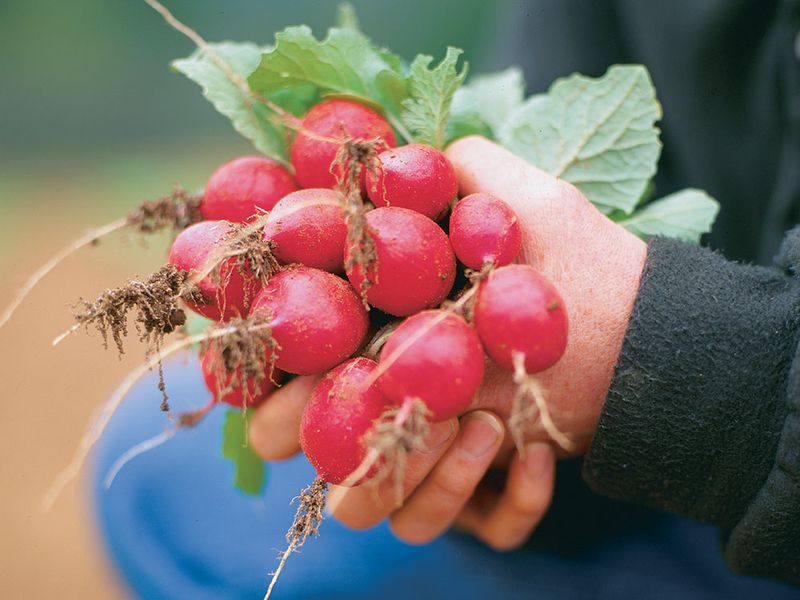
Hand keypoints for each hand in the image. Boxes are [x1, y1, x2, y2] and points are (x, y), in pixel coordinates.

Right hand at [249, 135, 646, 548]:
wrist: (658, 343)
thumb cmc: (583, 272)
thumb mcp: (527, 207)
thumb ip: (463, 174)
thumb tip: (387, 162)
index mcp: (389, 346)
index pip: (293, 383)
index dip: (273, 393)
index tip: (291, 382)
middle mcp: (404, 409)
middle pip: (321, 469)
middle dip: (341, 449)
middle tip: (402, 408)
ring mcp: (447, 459)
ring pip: (387, 516)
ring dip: (429, 481)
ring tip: (488, 424)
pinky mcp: (494, 494)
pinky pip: (481, 530)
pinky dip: (509, 504)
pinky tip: (542, 457)